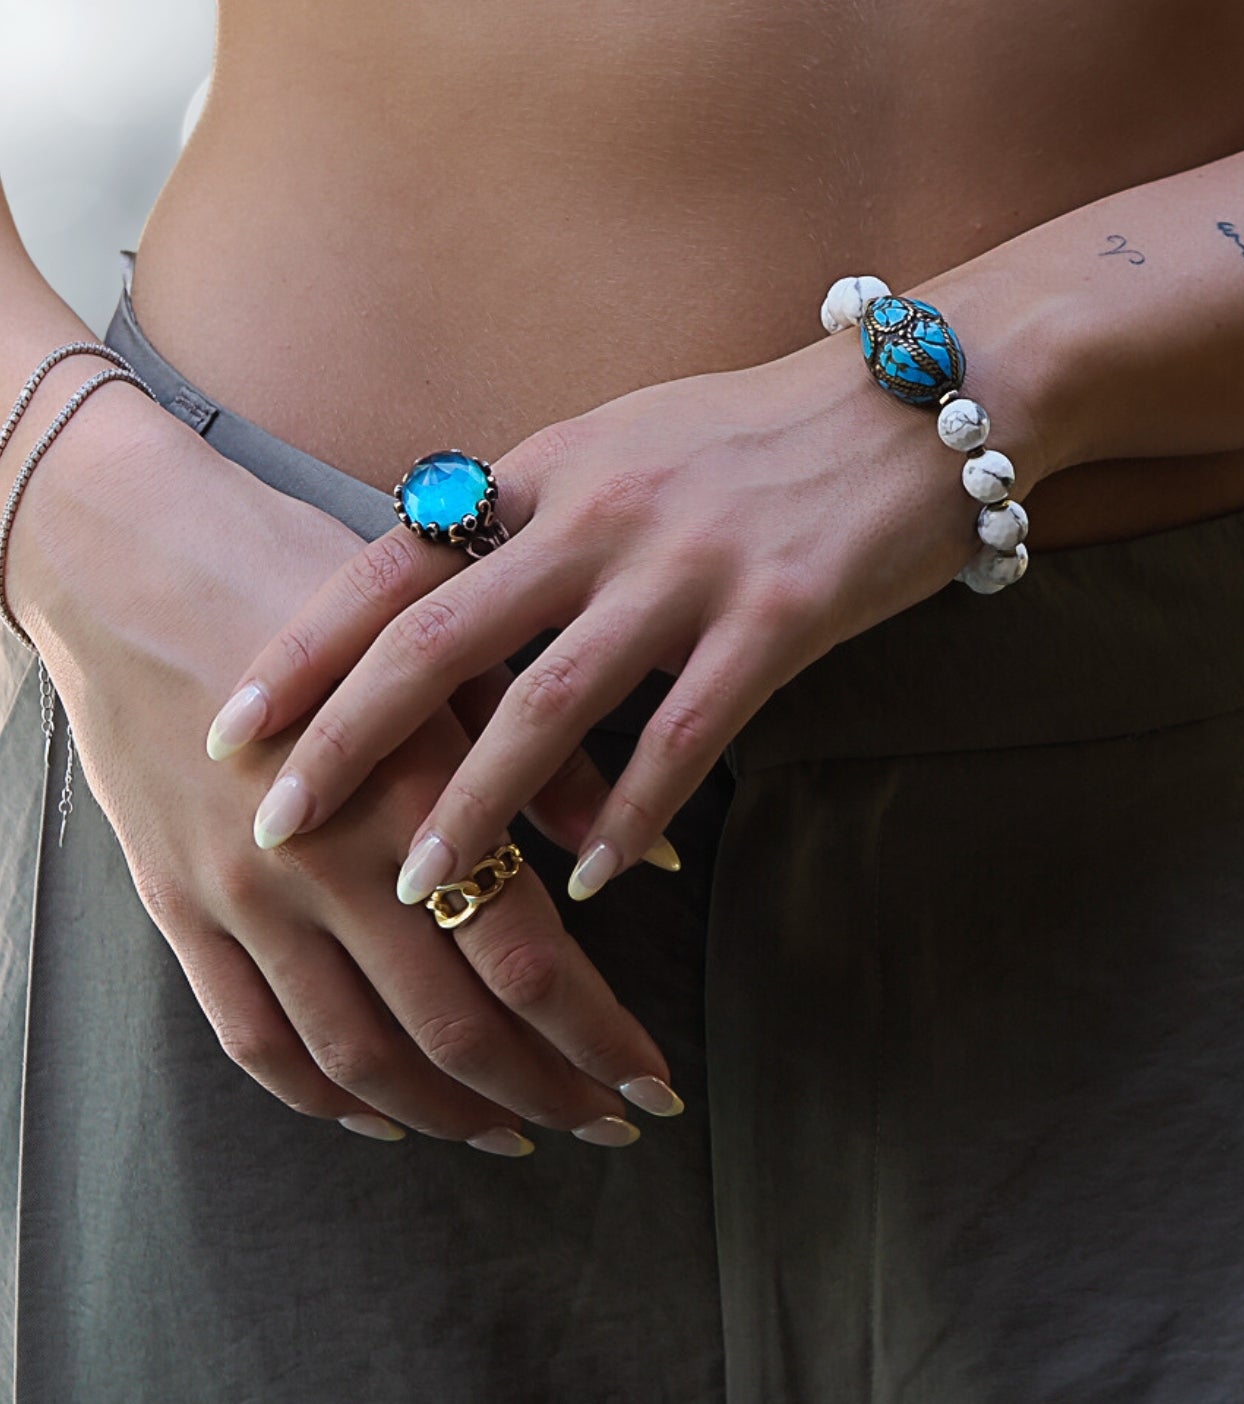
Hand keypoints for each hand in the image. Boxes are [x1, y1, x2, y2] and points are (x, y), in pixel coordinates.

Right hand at [14, 394, 682, 1148]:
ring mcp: (243, 896)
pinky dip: (324, 1098)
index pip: (524, 961)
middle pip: (453, 1028)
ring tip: (519, 1129)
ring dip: (449, 1113)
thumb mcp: (456, 655)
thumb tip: (658, 856)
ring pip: (358, 1055)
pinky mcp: (180, 908)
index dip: (600, 1037)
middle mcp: (327, 863)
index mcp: (413, 790)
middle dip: (548, 1090)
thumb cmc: (318, 588)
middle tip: (611, 1125)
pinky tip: (384, 1118)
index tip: (654, 1082)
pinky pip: (252, 1039)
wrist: (135, 564)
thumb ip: (555, 766)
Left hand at [211, 332, 1004, 903]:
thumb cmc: (763, 431)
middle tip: (277, 825)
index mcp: (555, 466)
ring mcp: (690, 565)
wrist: (918, 398)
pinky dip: (632, 813)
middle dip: (349, 739)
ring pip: (549, 705)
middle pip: (442, 640)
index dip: (308, 644)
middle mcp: (603, 512)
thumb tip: (456, 587)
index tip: (234, 719)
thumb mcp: (630, 442)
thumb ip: (543, 509)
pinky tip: (596, 875)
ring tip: (419, 885)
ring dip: (475, 806)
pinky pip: (685, 736)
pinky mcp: (779, 616)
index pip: (398, 558)